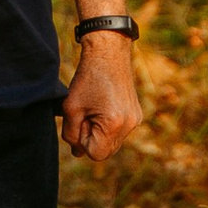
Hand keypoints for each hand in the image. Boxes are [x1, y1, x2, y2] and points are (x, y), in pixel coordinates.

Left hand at [60, 30, 141, 161]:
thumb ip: (71, 134)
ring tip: (95, 109)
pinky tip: (104, 107)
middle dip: (92, 138)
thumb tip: (78, 153)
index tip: (82, 120)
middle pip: (106, 151)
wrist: (108, 54)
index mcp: (114, 124)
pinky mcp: (137, 115)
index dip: (83, 141)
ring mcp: (136, 120)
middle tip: (87, 113)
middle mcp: (129, 125)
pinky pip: (119, 132)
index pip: (95, 154)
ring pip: (112, 142)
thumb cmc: (88, 78)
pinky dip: (108, 126)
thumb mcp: (71, 108)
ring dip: (100, 132)